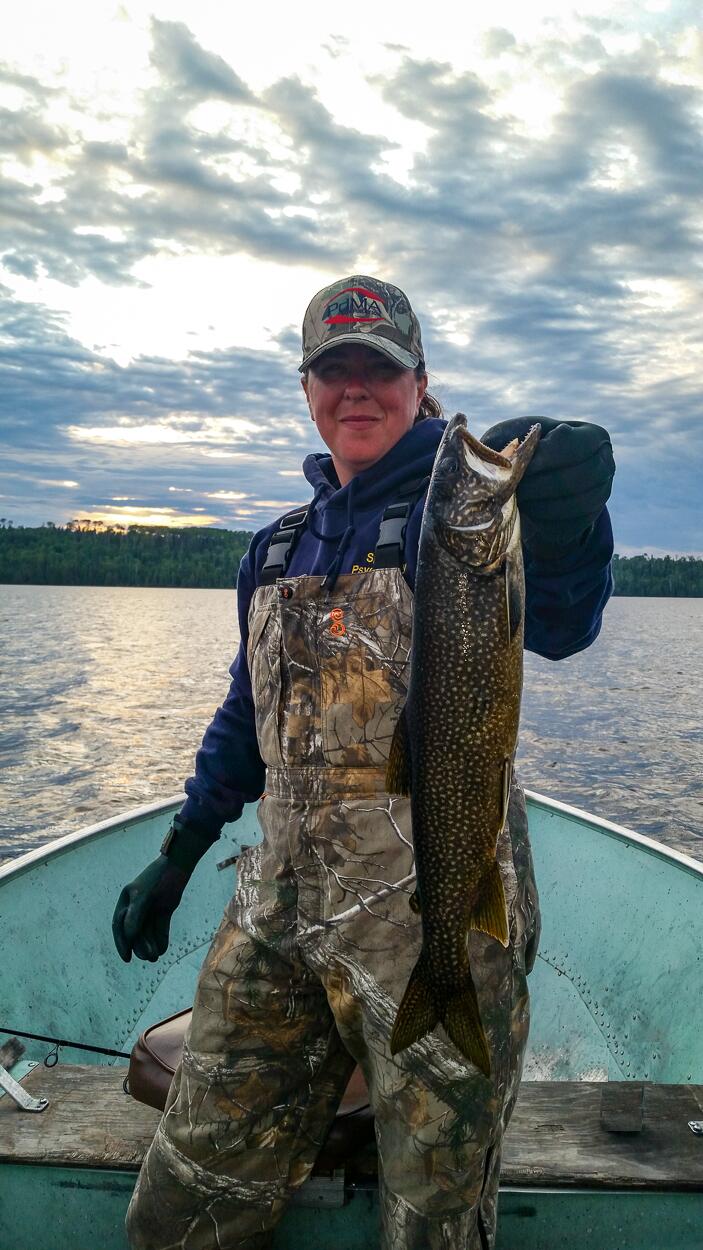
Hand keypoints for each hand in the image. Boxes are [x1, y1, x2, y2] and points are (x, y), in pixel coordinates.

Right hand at [112, 856, 188, 962]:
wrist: (178, 866)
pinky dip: (161, 938)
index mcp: (126, 901)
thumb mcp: (143, 896)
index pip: (120, 926)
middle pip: (135, 931)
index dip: (122, 943)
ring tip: (155, 956)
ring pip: (148, 931)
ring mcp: (151, 908)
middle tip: (148, 958)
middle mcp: (136, 906)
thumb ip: (135, 916)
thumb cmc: (157, 878)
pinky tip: (163, 949)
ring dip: (150, 944)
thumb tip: (129, 936)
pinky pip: (160, 928)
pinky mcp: (164, 909)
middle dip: (140, 946)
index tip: (127, 958)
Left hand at [481, 416, 614, 556]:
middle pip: (571, 476)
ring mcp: (601, 493)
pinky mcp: (589, 517)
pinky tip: (527, 509)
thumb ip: (513, 436)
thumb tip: (511, 451)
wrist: (546, 488)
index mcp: (593, 436)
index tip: (517, 464)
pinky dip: (542, 516)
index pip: (570, 443)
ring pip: (569, 501)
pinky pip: (566, 520)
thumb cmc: (529, 453)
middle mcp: (606, 464)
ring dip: (537, 501)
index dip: (541, 456)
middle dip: (536, 483)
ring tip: (516, 496)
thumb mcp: (519, 434)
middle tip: (512, 486)